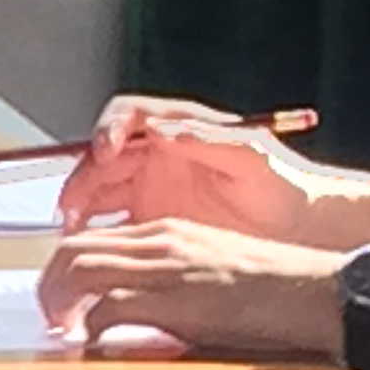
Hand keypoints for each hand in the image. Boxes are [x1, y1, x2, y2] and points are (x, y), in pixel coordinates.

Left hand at [37, 218, 346, 357]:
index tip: (62, 301)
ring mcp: (166, 266)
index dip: (66, 271)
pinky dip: (90, 328)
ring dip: (59, 303)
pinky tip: (92, 346)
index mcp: (170, 231)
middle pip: (74, 249)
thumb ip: (173, 282)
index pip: (95, 239)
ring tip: (60, 332)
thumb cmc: (274, 290)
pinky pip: (109, 306)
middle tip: (48, 318)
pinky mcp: (175, 297)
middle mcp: (161, 240)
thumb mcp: (214, 271)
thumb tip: (139, 313)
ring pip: (81, 269)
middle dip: (49, 285)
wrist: (315, 291)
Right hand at [55, 95, 321, 240]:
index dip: (108, 130)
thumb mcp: (250, 155)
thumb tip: (165, 129)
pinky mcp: (150, 222)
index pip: (127, 117)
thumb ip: (208, 139)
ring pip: (100, 191)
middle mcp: (156, 155)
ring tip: (73, 230)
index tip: (105, 151)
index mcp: (175, 129)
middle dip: (83, 177)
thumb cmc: (280, 183)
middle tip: (74, 205)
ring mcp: (150, 189)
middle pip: (102, 158)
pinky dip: (95, 236)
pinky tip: (90, 251)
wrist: (297, 226)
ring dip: (80, 207)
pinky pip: (112, 225)